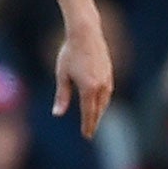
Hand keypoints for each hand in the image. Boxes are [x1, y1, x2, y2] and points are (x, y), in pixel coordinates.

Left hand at [54, 18, 114, 136]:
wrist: (86, 33)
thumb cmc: (70, 53)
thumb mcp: (62, 75)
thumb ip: (62, 96)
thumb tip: (57, 114)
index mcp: (89, 88)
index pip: (89, 113)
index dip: (87, 125)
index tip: (86, 135)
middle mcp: (101, 86)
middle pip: (99, 109)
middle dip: (94, 121)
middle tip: (90, 132)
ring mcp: (107, 78)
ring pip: (105, 100)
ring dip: (100, 111)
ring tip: (95, 118)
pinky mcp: (109, 71)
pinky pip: (108, 91)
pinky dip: (104, 100)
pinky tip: (100, 100)